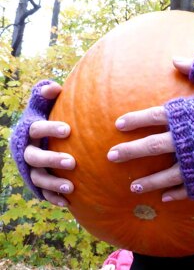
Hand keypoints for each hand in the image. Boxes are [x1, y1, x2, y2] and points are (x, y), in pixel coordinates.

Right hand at [24, 82, 75, 206]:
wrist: (38, 141)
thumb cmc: (47, 120)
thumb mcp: (43, 107)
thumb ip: (46, 96)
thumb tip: (54, 88)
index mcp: (29, 131)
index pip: (36, 129)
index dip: (49, 129)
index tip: (68, 130)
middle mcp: (26, 150)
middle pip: (34, 157)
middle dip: (51, 160)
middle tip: (72, 162)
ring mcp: (30, 168)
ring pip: (38, 177)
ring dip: (53, 183)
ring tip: (71, 187)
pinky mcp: (35, 183)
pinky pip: (42, 192)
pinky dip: (53, 197)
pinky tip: (68, 202)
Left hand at [107, 57, 192, 201]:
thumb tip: (175, 60)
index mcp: (191, 112)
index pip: (154, 116)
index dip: (135, 120)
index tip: (117, 124)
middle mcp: (191, 138)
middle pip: (153, 146)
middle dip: (130, 152)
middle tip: (111, 156)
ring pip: (168, 174)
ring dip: (148, 181)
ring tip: (131, 187)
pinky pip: (191, 188)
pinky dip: (176, 193)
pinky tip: (165, 198)